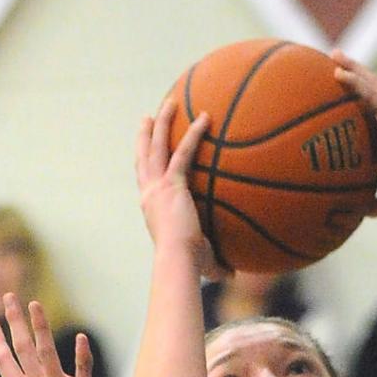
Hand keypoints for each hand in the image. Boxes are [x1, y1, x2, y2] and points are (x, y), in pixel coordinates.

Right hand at [135, 100, 215, 270]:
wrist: (178, 261)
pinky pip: (183, 151)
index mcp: (151, 210)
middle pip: (143, 158)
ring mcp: (158, 187)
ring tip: (170, 102)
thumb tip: (233, 274)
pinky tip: (206, 118)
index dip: (144, 166)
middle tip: (147, 119)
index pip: (146, 182)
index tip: (145, 152)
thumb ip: (216, 264)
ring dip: (163, 122)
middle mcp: (149, 195)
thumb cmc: (188, 266)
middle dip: (145, 136)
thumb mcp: (202, 261)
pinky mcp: (171, 184)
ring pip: (156, 146)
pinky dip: (194, 133)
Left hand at [331, 52, 376, 216]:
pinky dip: (356, 82)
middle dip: (355, 72)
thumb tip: (354, 213)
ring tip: (334, 55)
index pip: (373, 107)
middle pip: (372, 88)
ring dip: (353, 68)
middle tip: (335, 59)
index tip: (343, 85)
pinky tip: (339, 73)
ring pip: (372, 84)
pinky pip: (372, 93)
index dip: (359, 94)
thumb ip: (369, 201)